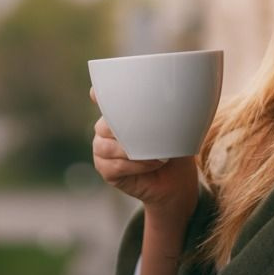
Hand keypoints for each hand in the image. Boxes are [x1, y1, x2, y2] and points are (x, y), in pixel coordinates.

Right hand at [90, 87, 198, 219]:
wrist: (176, 181)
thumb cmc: (173, 149)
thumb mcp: (172, 126)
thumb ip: (162, 112)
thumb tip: (168, 98)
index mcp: (119, 114)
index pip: (101, 98)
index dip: (97, 94)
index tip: (97, 93)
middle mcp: (106, 130)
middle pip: (103, 124)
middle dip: (124, 128)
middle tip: (147, 134)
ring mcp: (103, 150)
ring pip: (105, 146)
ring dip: (130, 150)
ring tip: (156, 154)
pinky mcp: (106, 170)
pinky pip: (114, 165)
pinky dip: (134, 165)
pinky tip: (151, 164)